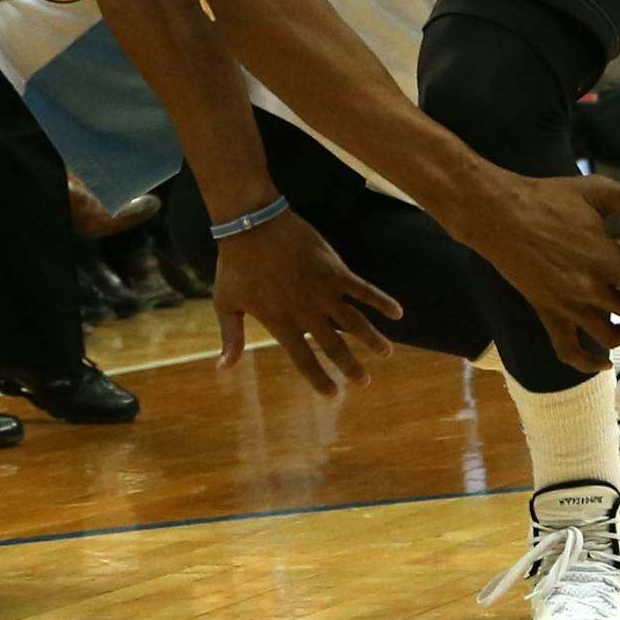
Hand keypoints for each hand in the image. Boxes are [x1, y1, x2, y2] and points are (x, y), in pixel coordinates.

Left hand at [211, 209, 401, 396]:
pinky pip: (364, 289)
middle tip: (364, 382)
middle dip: (351, 366)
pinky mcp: (334, 270)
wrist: (251, 225)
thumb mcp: (226, 304)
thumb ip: (231, 338)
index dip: (319, 378)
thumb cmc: (236, 265)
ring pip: (355, 322)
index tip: (333, 394)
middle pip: (335, 346)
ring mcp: (323, 291)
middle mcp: (306, 312)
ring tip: (387, 353)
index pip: (304, 359)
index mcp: (281, 323)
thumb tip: (222, 368)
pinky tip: (397, 311)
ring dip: (373, 339)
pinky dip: (382, 300)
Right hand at [439, 169, 619, 372]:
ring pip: (606, 338)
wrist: (495, 214)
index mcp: (605, 260)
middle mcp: (588, 289)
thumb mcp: (593, 192)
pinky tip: (601, 363)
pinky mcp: (545, 312)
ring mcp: (565, 304)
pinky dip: (586, 363)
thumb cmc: (546, 198)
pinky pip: (567, 349)